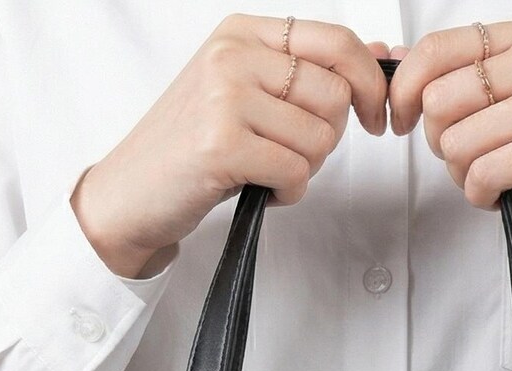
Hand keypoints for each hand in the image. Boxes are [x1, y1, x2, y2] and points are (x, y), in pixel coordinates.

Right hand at [73, 14, 395, 278]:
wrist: (128, 195)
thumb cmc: (189, 148)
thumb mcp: (248, 95)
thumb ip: (308, 72)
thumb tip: (383, 51)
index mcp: (241, 33)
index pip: (337, 41)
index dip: (369, 82)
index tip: (373, 115)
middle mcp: (233, 55)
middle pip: (335, 94)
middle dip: (327, 137)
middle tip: (290, 154)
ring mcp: (225, 96)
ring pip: (320, 137)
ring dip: (305, 169)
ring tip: (266, 171)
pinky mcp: (223, 143)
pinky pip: (296, 171)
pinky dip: (288, 192)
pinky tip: (261, 189)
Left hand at [386, 20, 511, 260]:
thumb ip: (462, 77)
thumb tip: (396, 57)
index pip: (437, 49)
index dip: (403, 89)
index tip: (401, 120)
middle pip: (439, 100)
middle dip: (439, 142)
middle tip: (468, 159)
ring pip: (456, 142)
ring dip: (461, 175)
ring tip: (490, 179)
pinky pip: (482, 175)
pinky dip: (479, 197)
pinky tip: (498, 197)